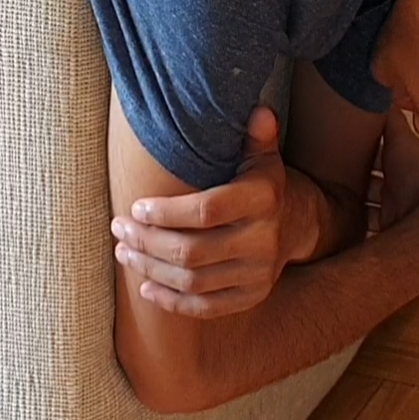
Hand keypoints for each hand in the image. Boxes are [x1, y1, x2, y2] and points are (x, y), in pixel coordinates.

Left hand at [111, 108, 317, 318]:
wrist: (300, 223)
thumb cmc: (264, 184)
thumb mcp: (263, 157)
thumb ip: (256, 136)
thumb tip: (258, 111)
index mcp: (263, 200)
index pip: (206, 211)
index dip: (166, 212)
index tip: (136, 207)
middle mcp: (264, 240)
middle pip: (193, 250)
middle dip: (147, 242)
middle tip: (118, 229)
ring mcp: (259, 273)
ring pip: (194, 281)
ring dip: (151, 269)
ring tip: (124, 253)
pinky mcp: (252, 296)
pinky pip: (207, 307)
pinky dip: (173, 302)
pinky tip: (146, 287)